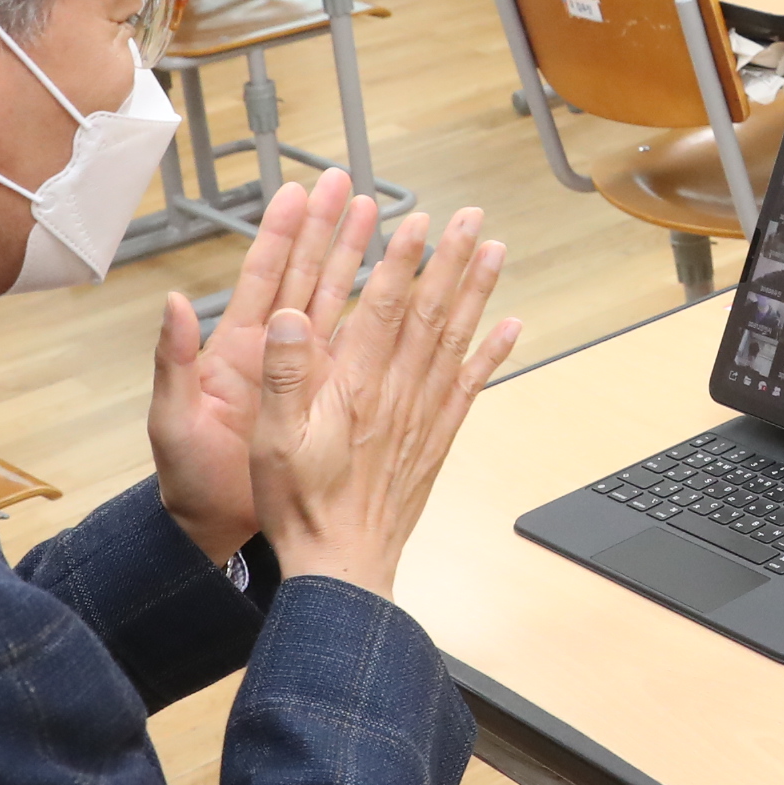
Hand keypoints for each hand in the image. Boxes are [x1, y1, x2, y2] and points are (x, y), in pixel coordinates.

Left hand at [150, 169, 376, 564]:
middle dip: (329, 229)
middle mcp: (276, 351)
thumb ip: (172, 362)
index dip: (283, 233)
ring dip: (361, 261)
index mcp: (238, 348)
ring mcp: (306, 373)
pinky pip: (364, 354)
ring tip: (386, 220)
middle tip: (349, 186)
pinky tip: (411, 303)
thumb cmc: (187, 479)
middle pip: (309, 275)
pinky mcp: (329, 401)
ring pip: (341, 304)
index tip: (300, 191)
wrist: (215, 528)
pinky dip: (387, 327)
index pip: (266, 276)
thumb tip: (172, 304)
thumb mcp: (172, 420)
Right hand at [251, 207, 522, 598]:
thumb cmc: (302, 505)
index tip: (418, 220)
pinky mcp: (436, 438)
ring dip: (477, 293)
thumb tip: (293, 316)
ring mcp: (423, 415)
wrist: (342, 565)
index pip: (383, 308)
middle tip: (472, 219)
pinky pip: (471, 386)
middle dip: (451, 260)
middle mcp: (398, 394)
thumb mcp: (272, 439)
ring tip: (496, 252)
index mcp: (355, 388)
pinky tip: (511, 326)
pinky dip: (494, 354)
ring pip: (456, 340)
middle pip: (430, 313)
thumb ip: (285, 375)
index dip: (401, 260)